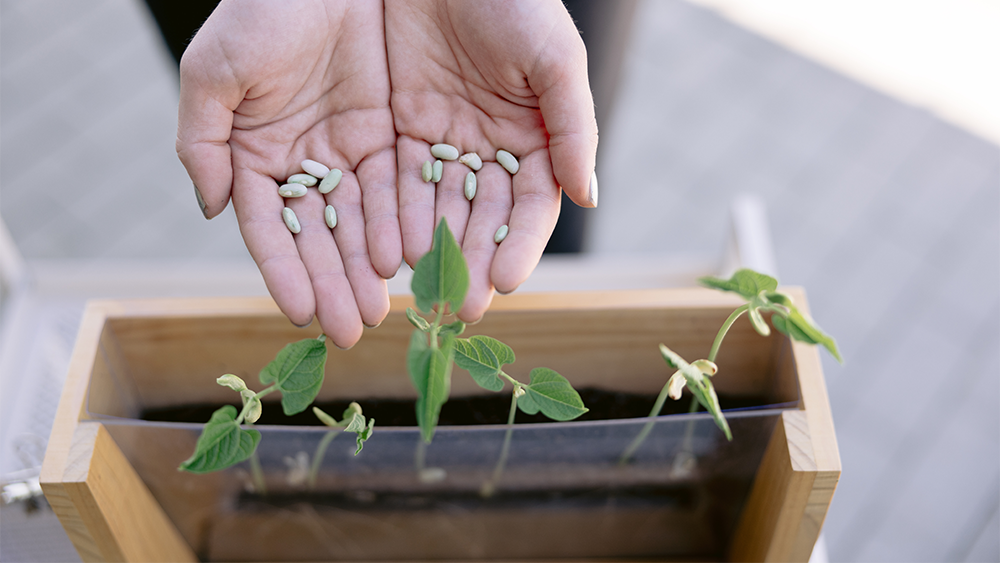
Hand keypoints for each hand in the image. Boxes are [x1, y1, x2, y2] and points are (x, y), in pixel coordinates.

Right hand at [176, 0, 400, 347]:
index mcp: (253, 154)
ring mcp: (344, 151)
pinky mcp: (384, 135)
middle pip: (317, 237)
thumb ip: (203, 143)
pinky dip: (397, 225)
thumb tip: (214, 211)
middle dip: (333, 283)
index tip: (299, 314)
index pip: (269, 228)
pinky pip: (393, 189)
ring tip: (380, 309)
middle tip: (352, 330)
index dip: (282, 271)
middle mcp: (299, 162)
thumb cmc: (260, 8)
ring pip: (357, 222)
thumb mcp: (215, 71)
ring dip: (366, 268)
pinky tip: (404, 261)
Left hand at [385, 0, 598, 321]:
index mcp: (536, 137)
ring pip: (440, 208)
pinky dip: (397, 216)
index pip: (531, 205)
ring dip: (433, 252)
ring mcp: (444, 141)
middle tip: (460, 307)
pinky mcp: (400, 127)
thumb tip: (590, 196)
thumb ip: (574, 126)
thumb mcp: (554, 57)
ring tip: (424, 291)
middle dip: (473, 262)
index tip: (505, 282)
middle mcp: (491, 149)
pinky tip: (392, 249)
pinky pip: (398, 180)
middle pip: (483, 217)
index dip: (520, 243)